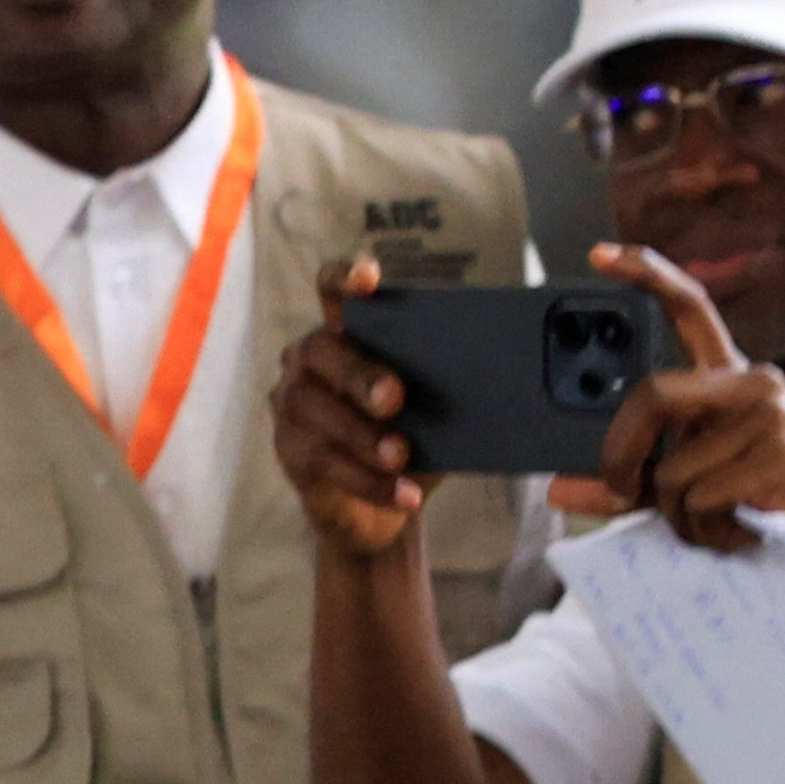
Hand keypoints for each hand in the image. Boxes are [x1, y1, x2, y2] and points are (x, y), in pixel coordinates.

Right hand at [273, 254, 434, 559]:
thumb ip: (442, 380)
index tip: (370, 279)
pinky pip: (322, 461)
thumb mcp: (432, 404)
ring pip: (314, 410)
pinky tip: (402, 493)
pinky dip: (367, 480)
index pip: (331, 289)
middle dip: (358, 374)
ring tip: (400, 457)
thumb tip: (494, 369)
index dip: (344, 278)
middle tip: (395, 399)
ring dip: (361, 435)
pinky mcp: (290, 452)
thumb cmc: (410, 436)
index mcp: (346, 332)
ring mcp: (292, 405)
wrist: (381, 505)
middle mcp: (309, 360)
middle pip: (320, 351)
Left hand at [563, 244, 784, 576]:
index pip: (691, 311)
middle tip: (623, 492)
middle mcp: (755, 384)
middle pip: (651, 395)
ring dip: (678, 515)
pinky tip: (741, 533)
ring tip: (719, 523)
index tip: (600, 253)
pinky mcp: (779, 454)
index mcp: (730, 382)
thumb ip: (625, 484)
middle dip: (620, 454)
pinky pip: (698, 497)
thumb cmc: (753, 513)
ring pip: (672, 468)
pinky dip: (704, 531)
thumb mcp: (678, 494)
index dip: (648, 275)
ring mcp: (773, 415)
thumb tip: (558, 489)